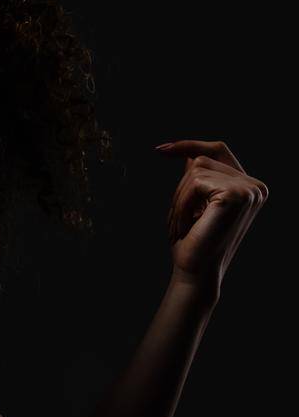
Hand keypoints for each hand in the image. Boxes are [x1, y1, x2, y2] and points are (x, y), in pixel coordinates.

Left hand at [156, 139, 268, 291]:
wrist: (196, 272)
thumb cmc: (194, 241)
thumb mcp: (194, 202)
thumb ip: (199, 177)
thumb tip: (188, 153)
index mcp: (251, 188)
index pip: (219, 149)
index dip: (190, 144)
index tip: (160, 150)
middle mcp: (256, 187)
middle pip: (203, 159)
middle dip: (181, 187)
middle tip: (176, 219)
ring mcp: (249, 190)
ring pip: (196, 168)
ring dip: (180, 197)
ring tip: (181, 224)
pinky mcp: (236, 195)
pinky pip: (195, 182)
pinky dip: (182, 203)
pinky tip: (186, 225)